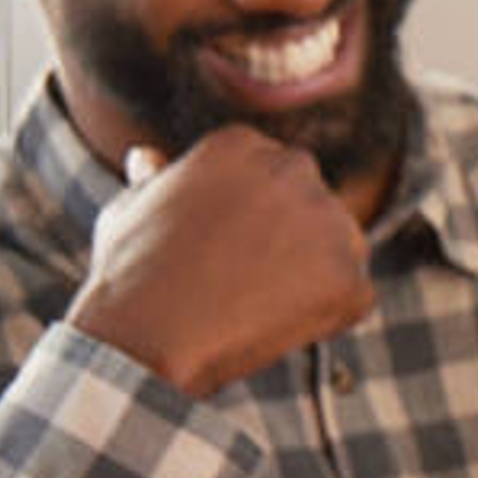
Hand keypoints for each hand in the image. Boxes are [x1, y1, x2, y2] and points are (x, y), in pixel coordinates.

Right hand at [68, 130, 371, 396]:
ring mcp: (330, 222)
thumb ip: (154, 181)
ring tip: (253, 306)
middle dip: (289, 241)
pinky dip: (323, 317)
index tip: (219, 249)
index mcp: (243, 143)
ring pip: (339, 250)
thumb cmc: (128, 274)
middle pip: (312, 207)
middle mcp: (295, 169)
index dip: (249, 221)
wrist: (147, 334)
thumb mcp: (127, 210)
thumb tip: (148, 158)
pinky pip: (350, 298)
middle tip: (242, 280)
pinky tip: (275, 328)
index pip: (272, 177)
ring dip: (311, 277)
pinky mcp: (350, 277)